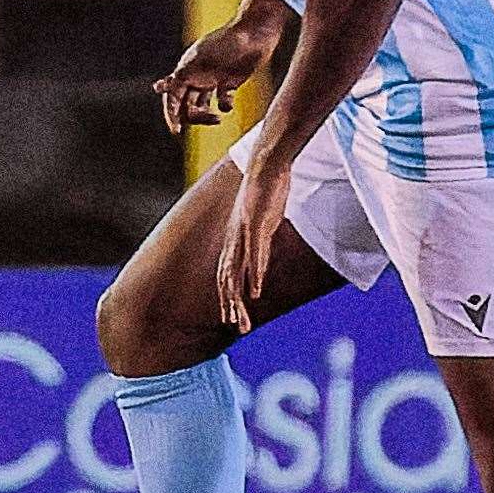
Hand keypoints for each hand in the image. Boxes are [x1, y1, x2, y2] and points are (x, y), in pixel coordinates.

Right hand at [153, 20, 272, 134]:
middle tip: (207, 120)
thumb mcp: (203, 57)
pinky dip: (223, 107)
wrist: (256, 31)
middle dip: (191, 116)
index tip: (177, 130)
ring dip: (205, 115)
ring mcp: (213, 78)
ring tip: (217, 118)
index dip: (171, 113)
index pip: (172, 95)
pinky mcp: (229, 81)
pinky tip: (228, 105)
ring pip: (200, 104)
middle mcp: (197, 74)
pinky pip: (221, 101)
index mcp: (187, 67)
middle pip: (184, 103)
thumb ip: (182, 73)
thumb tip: (158, 88)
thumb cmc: (231, 40)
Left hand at [216, 154, 290, 333]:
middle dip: (231, 306)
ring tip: (242, 319)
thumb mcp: (264, 222)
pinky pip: (253, 256)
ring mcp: (242, 233)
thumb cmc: (266, 190)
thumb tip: (262, 258)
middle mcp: (234, 239)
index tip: (231, 317)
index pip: (227, 274)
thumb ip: (262, 242)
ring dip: (238, 299)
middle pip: (228, 280)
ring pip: (236, 273)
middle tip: (237, 327)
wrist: (265, 165)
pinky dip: (253, 276)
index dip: (228, 297)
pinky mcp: (254, 225)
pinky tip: (255, 292)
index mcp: (235, 240)